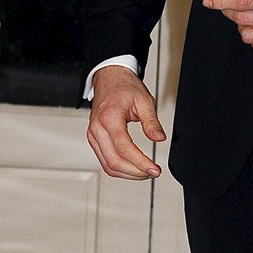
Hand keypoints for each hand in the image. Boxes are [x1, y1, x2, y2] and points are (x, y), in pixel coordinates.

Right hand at [87, 65, 165, 179]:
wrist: (109, 79)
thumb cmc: (124, 87)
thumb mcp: (144, 100)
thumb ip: (152, 121)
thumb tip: (159, 138)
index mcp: (109, 118)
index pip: (124, 148)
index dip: (140, 163)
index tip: (155, 169)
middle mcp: (97, 129)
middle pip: (114, 161)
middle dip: (135, 172)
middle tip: (153, 172)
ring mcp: (93, 135)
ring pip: (108, 165)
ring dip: (128, 174)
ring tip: (145, 173)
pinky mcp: (94, 139)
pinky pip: (104, 160)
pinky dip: (119, 169)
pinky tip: (133, 168)